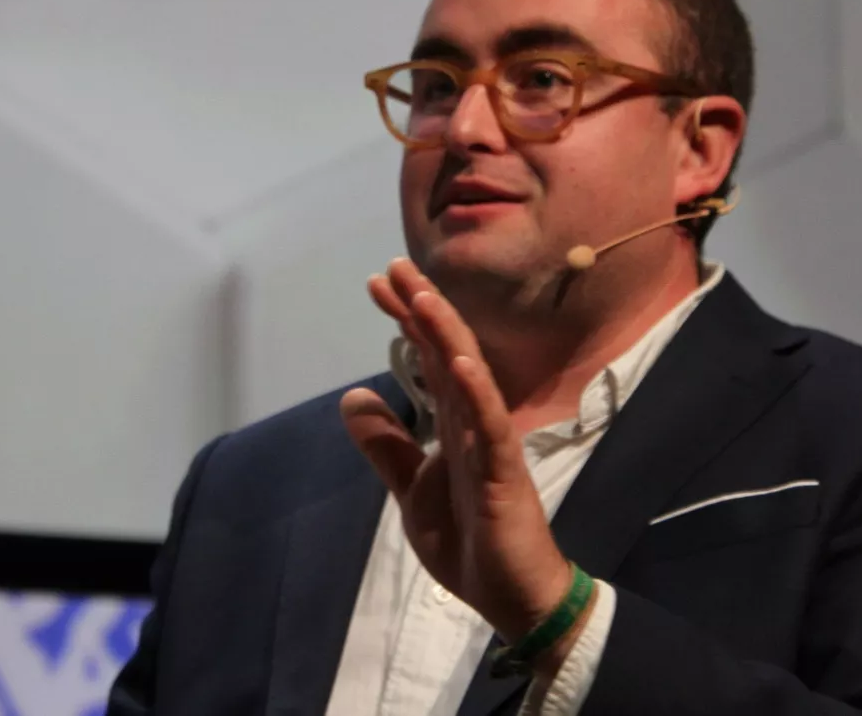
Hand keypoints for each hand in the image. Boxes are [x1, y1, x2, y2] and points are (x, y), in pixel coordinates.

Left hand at [341, 258, 577, 654]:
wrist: (509, 594)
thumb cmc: (470, 540)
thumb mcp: (411, 489)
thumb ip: (387, 445)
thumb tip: (352, 398)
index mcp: (452, 423)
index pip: (428, 358)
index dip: (405, 320)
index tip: (379, 284)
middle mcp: (473, 421)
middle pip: (447, 352)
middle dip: (422, 310)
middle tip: (393, 268)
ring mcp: (491, 443)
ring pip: (469, 378)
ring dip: (447, 336)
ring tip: (423, 298)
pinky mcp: (504, 473)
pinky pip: (491, 426)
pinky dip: (476, 392)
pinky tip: (460, 362)